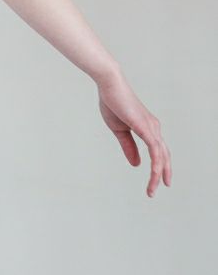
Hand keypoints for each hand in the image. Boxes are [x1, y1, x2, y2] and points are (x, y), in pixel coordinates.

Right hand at [96, 69, 171, 196]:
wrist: (109, 85)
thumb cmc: (113, 103)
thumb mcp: (119, 130)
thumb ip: (128, 146)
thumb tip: (137, 164)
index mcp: (148, 128)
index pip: (158, 151)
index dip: (160, 167)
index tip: (157, 182)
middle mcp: (154, 127)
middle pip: (164, 155)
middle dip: (163, 174)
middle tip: (159, 188)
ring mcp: (151, 127)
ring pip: (161, 156)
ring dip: (158, 174)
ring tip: (152, 189)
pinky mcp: (146, 126)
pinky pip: (155, 150)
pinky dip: (156, 164)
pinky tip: (154, 174)